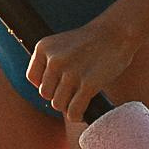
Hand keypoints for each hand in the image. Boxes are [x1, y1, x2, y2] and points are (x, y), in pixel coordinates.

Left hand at [24, 4, 142, 122]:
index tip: (58, 83)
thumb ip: (49, 62)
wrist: (116, 32)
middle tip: (72, 91)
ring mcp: (71, 73)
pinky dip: (76, 115)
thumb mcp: (61, 44)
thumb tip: (44, 92)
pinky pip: (74, 110)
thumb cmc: (89, 41)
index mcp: (44, 47)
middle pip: (45, 93)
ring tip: (78, 99)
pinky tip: (81, 113)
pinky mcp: (88, 84)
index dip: (45, 83)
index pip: (33, 78)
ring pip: (58, 104)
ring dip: (68, 106)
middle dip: (58, 95)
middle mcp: (55, 60)